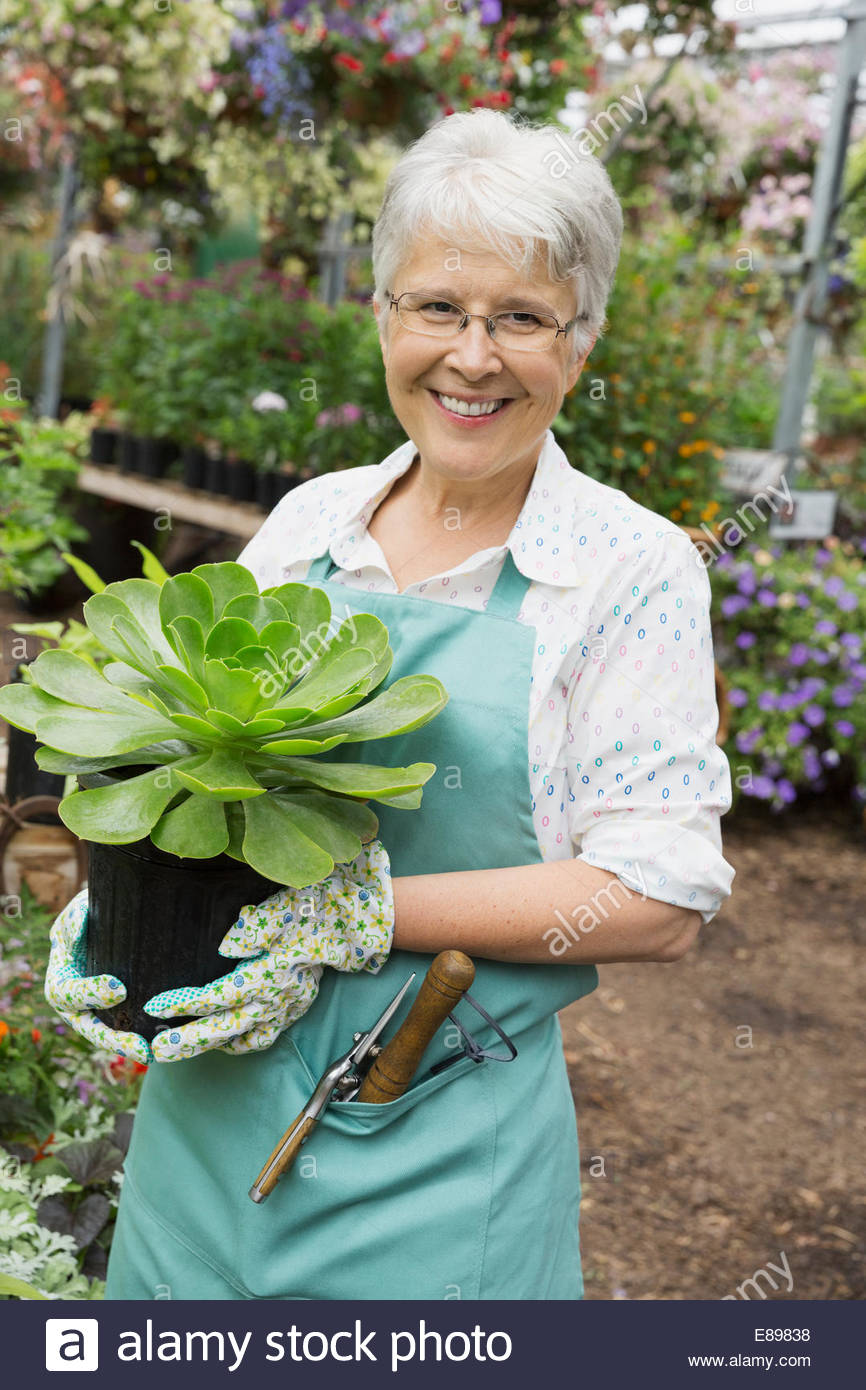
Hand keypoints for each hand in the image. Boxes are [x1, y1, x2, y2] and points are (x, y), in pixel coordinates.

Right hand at [44, 888, 153, 1065]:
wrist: (114, 918)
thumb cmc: (94, 913)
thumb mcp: (83, 908)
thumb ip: (77, 917)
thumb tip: (79, 928)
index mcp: (60, 976)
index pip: (66, 993)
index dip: (89, 993)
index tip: (120, 988)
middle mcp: (73, 1000)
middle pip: (87, 1027)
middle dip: (112, 1039)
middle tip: (140, 1047)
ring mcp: (93, 1009)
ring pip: (106, 1034)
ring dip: (127, 1046)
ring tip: (151, 1053)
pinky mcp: (116, 1010)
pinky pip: (124, 1027)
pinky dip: (139, 1036)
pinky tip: (161, 1043)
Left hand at [143, 840, 393, 1061]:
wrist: (354, 922)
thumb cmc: (315, 908)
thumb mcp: (283, 908)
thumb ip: (253, 928)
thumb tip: (225, 947)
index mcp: (271, 973)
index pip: (219, 996)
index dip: (185, 1004)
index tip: (156, 1008)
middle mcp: (278, 998)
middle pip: (227, 1028)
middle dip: (190, 1040)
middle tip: (158, 1050)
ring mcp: (288, 1007)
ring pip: (245, 1039)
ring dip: (213, 1045)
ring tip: (184, 1047)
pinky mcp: (295, 1008)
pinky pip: (264, 1037)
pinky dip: (241, 1043)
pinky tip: (225, 1041)